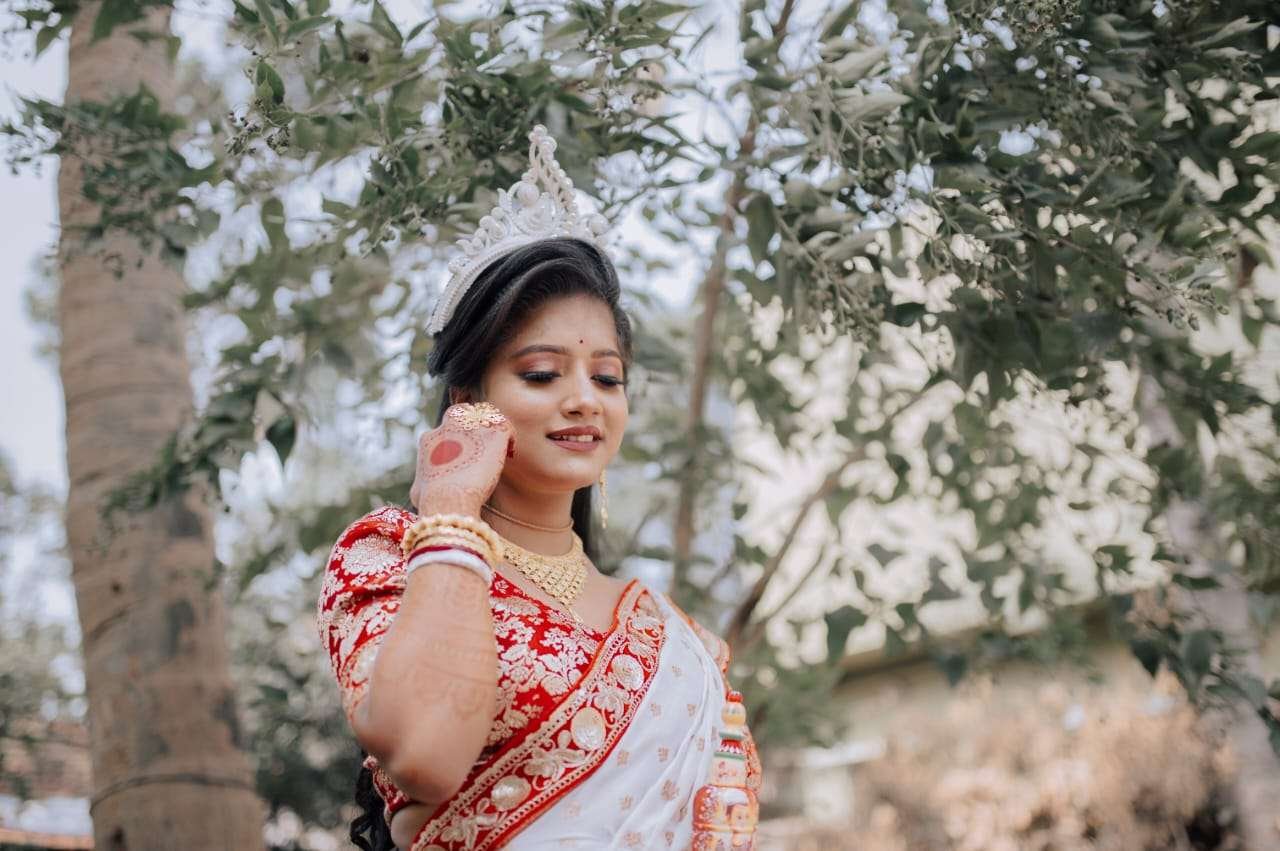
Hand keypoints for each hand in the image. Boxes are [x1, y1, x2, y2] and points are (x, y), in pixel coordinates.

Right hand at [409, 402, 515, 516]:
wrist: (448, 497)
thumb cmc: (432, 501)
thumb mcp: (418, 491)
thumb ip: (424, 484)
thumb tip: (421, 493)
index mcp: (431, 438)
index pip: (445, 427)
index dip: (458, 436)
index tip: (466, 450)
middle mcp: (449, 426)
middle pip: (465, 413)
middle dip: (475, 422)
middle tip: (484, 441)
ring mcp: (472, 427)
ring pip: (486, 415)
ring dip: (493, 428)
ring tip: (500, 446)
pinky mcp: (492, 434)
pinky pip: (505, 427)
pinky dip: (509, 437)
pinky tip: (509, 452)